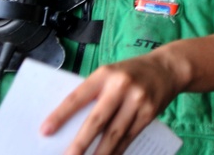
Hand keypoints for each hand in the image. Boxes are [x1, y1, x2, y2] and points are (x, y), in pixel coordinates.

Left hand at [40, 52, 185, 154]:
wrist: (168, 68)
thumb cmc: (132, 72)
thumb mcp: (111, 74)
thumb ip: (95, 94)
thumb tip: (72, 124)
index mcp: (105, 73)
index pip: (78, 96)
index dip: (61, 114)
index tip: (45, 130)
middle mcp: (121, 86)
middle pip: (97, 120)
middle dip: (80, 143)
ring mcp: (137, 100)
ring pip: (114, 134)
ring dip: (99, 154)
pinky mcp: (149, 113)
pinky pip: (129, 137)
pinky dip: (116, 151)